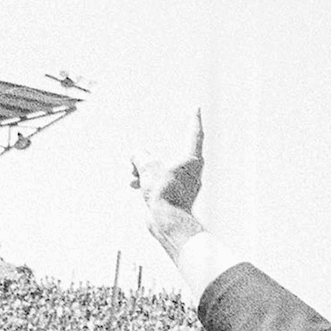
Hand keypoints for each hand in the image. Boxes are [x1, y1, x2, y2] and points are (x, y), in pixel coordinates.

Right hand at [130, 112, 206, 242]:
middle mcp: (192, 171)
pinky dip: (149, 181)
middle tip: (141, 156)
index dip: (194, 119)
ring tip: (133, 175)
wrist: (168, 222)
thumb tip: (137, 154)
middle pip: (172, 154)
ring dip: (147, 170)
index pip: (194, 133)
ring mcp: (186, 185)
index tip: (196, 108)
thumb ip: (140, 156)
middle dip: (152, 156)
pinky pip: (162, 182)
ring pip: (164, 169)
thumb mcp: (147, 168)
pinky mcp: (178, 196)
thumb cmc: (165, 194)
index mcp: (191, 160)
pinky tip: (135, 185)